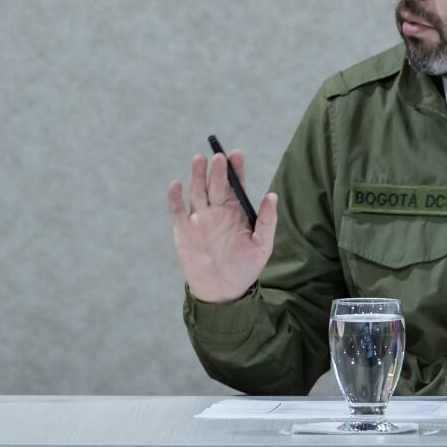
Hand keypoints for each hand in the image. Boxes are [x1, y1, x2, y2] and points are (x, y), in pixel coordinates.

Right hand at [166, 150, 277, 303]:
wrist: (222, 292)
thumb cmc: (245, 268)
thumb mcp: (261, 246)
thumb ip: (267, 221)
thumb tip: (272, 195)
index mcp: (235, 210)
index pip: (235, 184)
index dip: (235, 168)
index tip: (237, 154)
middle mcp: (216, 210)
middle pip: (214, 184)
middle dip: (217, 170)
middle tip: (219, 156)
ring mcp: (198, 218)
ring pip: (196, 191)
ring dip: (196, 175)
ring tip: (199, 159)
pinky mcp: (184, 230)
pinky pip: (177, 211)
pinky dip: (174, 198)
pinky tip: (176, 185)